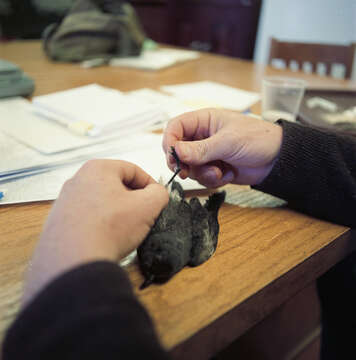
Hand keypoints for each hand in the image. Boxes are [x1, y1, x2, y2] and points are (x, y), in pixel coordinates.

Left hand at [23, 160, 168, 304]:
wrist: (75, 262)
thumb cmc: (108, 229)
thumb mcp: (147, 206)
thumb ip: (159, 193)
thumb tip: (157, 194)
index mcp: (97, 169)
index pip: (133, 170)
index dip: (150, 184)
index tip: (156, 198)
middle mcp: (77, 181)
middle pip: (116, 186)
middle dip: (133, 200)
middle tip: (143, 215)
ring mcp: (66, 202)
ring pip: (102, 202)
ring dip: (117, 213)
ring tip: (125, 230)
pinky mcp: (60, 222)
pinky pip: (88, 218)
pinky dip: (101, 225)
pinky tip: (108, 238)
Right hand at [163, 108, 282, 186]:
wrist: (278, 160)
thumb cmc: (257, 139)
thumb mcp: (228, 142)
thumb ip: (200, 149)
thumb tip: (175, 153)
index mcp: (204, 121)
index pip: (176, 127)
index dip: (169, 141)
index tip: (172, 156)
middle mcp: (203, 137)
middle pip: (178, 150)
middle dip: (183, 163)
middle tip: (186, 172)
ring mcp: (208, 154)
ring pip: (190, 167)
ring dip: (203, 173)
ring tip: (220, 171)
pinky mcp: (214, 168)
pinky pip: (203, 178)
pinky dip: (213, 179)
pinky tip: (228, 174)